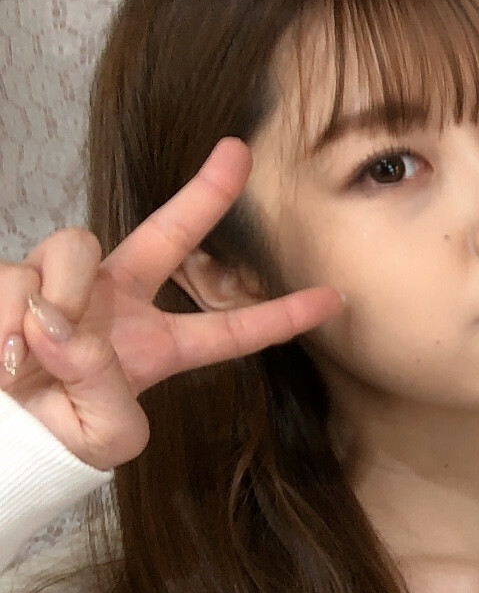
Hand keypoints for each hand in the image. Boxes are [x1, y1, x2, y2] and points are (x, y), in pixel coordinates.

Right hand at [0, 140, 340, 469]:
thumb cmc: (57, 440)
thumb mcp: (105, 434)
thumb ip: (106, 385)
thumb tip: (68, 323)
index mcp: (159, 346)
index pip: (230, 330)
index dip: (280, 316)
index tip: (333, 298)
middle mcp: (118, 302)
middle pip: (170, 234)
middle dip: (205, 192)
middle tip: (237, 152)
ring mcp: (66, 285)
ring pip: (75, 249)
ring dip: (56, 296)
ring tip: (31, 353)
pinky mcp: (13, 278)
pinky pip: (19, 276)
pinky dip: (9, 314)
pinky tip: (3, 349)